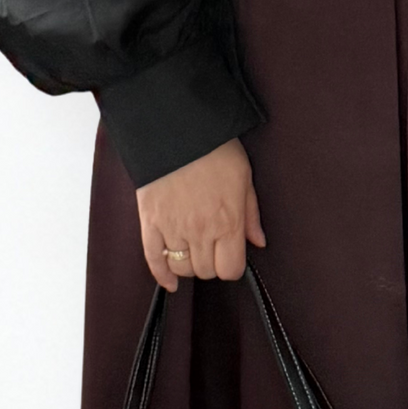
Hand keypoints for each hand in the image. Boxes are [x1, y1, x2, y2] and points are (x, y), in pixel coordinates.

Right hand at [135, 137, 265, 292]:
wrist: (178, 127)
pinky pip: (153, 258)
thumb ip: (251, 214)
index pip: (230, 270)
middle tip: (211, 247)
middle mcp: (201, 231)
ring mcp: (173, 228)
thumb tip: (258, 242)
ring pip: (181, 268)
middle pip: (206, 271)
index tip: (230, 255)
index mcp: (228, 221)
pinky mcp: (150, 221)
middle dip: (211, 264)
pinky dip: (161, 274)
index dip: (231, 266)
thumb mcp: (244, 177)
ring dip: (188, 264)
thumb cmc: (215, 148)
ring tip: (192, 250)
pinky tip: (169, 281)